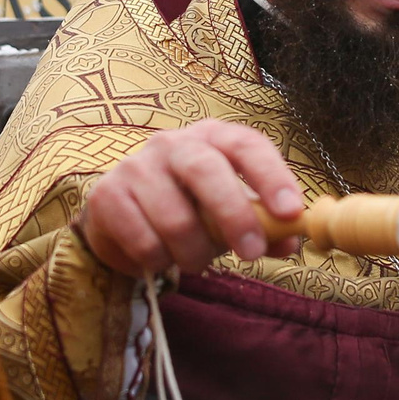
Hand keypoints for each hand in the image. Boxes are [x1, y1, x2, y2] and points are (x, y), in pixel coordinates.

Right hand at [78, 120, 305, 275]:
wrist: (122, 219)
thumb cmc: (189, 209)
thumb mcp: (230, 213)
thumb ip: (264, 225)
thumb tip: (291, 239)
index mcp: (212, 138)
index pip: (245, 144)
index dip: (271, 176)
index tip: (290, 212)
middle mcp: (172, 143)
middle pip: (206, 170)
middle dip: (234, 215)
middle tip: (251, 253)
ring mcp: (135, 166)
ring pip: (175, 218)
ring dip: (194, 253)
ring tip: (196, 260)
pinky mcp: (107, 195)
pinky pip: (144, 241)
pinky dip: (159, 261)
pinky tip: (159, 257)